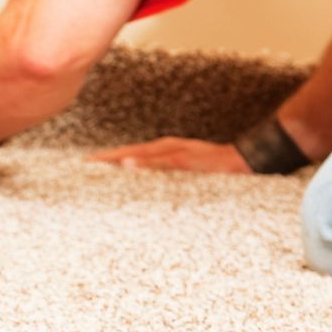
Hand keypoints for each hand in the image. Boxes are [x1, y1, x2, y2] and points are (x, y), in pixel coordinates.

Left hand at [88, 137, 250, 173]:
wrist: (248, 159)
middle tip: (84, 166)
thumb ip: (167, 174)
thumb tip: (147, 183)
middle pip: (131, 152)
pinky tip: (130, 166)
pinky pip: (164, 163)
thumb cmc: (217, 168)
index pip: (131, 154)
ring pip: (143, 155)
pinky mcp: (190, 162)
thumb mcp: (188, 171)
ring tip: (98, 165)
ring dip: (120, 159)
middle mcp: (169, 148)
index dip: (109, 159)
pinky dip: (147, 164)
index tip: (87, 165)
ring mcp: (179, 153)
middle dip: (107, 159)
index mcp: (166, 150)